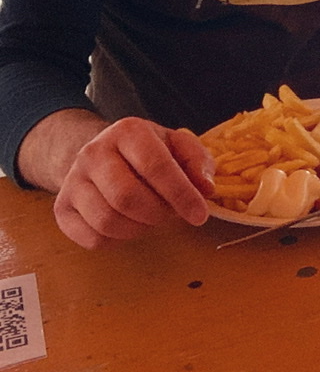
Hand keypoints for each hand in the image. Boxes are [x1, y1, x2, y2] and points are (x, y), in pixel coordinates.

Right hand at [51, 117, 213, 249]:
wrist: (100, 153)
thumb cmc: (147, 151)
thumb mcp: (177, 145)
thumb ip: (197, 161)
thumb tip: (205, 189)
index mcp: (128, 131)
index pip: (156, 166)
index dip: (181, 194)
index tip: (200, 215)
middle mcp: (94, 152)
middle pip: (128, 197)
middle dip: (158, 213)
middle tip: (172, 214)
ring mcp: (72, 181)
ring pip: (107, 221)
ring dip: (139, 229)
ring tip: (152, 217)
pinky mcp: (62, 208)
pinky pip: (92, 238)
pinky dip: (118, 240)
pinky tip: (129, 224)